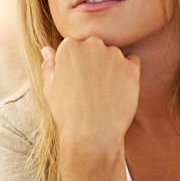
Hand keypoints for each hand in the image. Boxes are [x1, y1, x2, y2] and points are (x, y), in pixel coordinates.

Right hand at [41, 38, 139, 159]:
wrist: (91, 135)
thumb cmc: (66, 113)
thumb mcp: (49, 88)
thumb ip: (50, 65)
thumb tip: (47, 49)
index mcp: (69, 46)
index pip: (75, 46)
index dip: (76, 65)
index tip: (77, 82)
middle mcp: (92, 44)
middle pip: (95, 47)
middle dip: (94, 62)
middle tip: (91, 88)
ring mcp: (113, 55)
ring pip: (114, 55)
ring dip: (111, 67)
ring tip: (104, 93)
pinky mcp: (131, 68)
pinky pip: (132, 62)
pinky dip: (128, 72)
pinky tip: (118, 90)